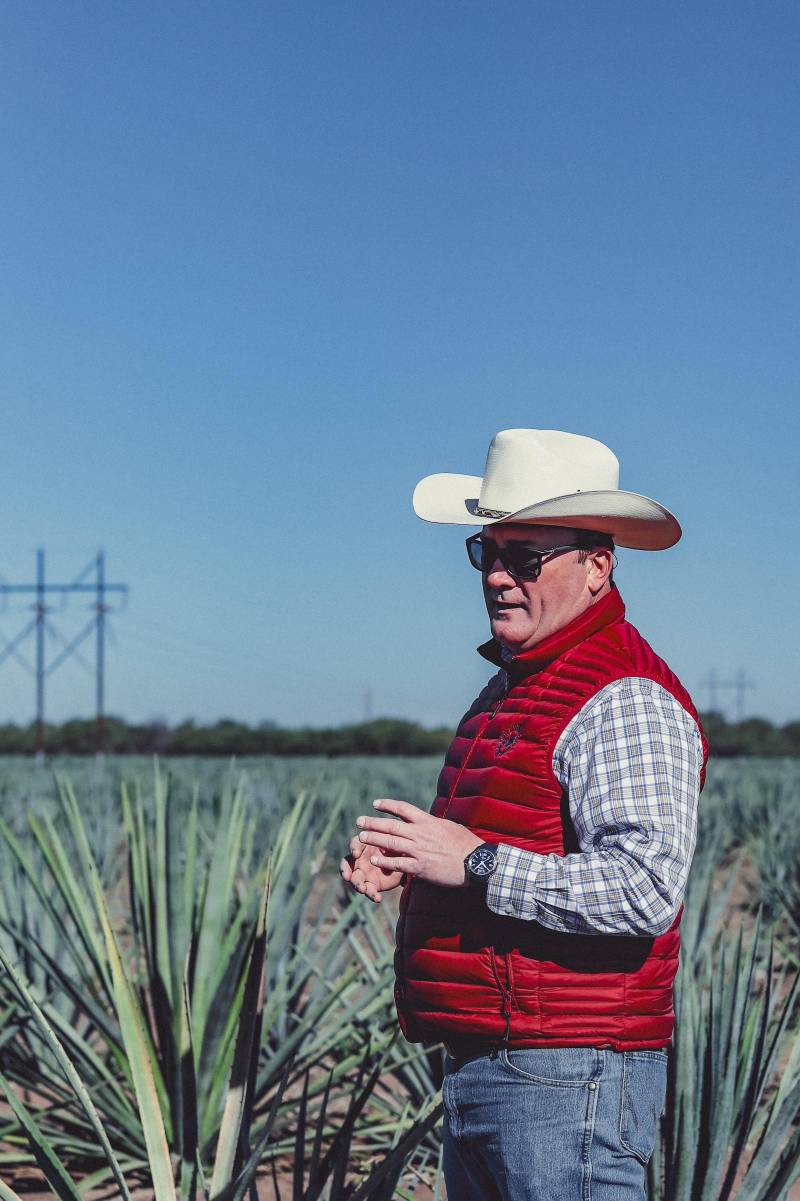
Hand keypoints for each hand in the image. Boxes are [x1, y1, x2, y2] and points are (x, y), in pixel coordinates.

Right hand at [340, 830, 404, 903]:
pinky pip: (368, 890)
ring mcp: (364, 873)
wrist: (405, 861)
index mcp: (365, 844)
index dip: (353, 848)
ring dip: (356, 884)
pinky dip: (371, 895)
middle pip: (347, 864)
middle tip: (347, 876)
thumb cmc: (398, 846)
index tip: (355, 853)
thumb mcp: (396, 840)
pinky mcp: (370, 884)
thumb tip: (393, 833)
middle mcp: (360, 859)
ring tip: (362, 889)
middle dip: (345, 870)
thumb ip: (391, 838)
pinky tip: (378, 898)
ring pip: (354, 879)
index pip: (355, 844)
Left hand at [353, 798, 482, 888]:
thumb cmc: (466, 844)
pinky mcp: (421, 868)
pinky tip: (374, 860)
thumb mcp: (449, 826)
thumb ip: (433, 824)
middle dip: (373, 823)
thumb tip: (425, 820)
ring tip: (360, 838)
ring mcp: (419, 851)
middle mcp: (420, 834)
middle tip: (359, 821)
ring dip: (374, 839)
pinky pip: (398, 863)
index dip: (387, 806)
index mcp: (427, 821)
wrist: (476, 862)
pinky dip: (384, 862)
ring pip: (390, 843)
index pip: (403, 809)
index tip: (375, 804)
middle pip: (391, 826)